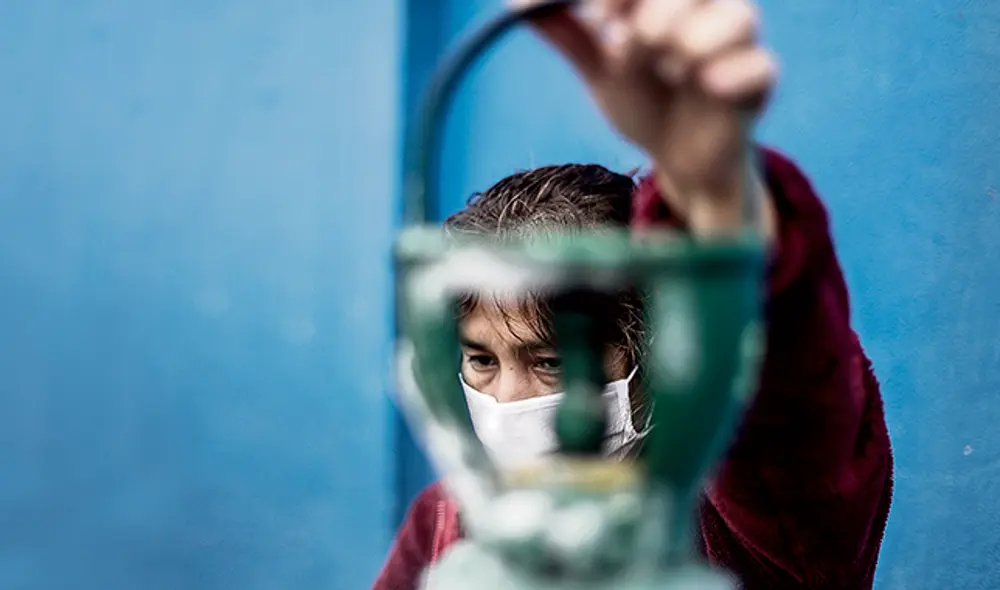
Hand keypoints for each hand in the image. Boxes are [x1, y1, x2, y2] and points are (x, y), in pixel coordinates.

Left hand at [513, 0, 776, 235]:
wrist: (680, 160)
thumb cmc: (646, 100)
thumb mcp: (599, 67)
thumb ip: (568, 34)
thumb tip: (514, 2)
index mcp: (676, 1)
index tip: (596, 14)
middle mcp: (713, 14)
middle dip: (658, 9)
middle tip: (627, 37)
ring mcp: (739, 50)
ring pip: (738, 20)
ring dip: (696, 37)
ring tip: (668, 62)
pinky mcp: (758, 88)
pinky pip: (761, 69)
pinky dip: (732, 74)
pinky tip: (704, 86)